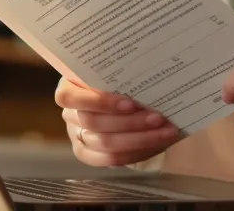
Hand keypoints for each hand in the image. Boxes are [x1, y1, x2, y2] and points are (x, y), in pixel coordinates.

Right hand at [54, 77, 181, 166]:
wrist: (119, 103)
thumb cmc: (118, 83)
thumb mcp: (115, 75)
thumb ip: (122, 76)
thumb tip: (147, 73)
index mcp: (68, 88)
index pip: (69, 97)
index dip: (99, 102)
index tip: (130, 104)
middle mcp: (70, 114)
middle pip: (93, 123)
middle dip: (130, 122)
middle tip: (158, 118)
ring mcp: (77, 136)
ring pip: (105, 143)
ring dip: (139, 139)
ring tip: (164, 132)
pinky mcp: (88, 154)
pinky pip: (111, 159)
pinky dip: (136, 152)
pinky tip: (157, 144)